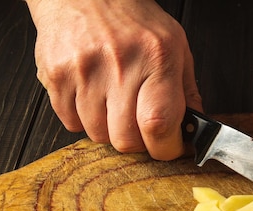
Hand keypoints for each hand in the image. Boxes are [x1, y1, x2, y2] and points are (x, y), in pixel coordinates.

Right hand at [26, 0, 201, 159]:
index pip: (159, 124)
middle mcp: (120, 65)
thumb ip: (188, 91)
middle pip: (126, 140)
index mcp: (157, 58)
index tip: (169, 146)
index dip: (166, 147)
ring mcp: (84, 71)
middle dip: (138, 143)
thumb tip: (196, 129)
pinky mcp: (56, 76)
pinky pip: (71, 124)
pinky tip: (92, 97)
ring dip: (109, 130)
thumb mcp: (175, 46)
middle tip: (140, 127)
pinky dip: (84, 120)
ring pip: (98, 135)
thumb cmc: (133, 20)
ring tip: (114, 103)